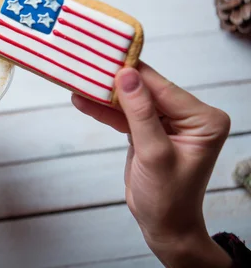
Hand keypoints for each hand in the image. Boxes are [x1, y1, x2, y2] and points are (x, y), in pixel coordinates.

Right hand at [72, 63, 231, 267]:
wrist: (163, 226)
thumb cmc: (168, 198)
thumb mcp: (154, 154)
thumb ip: (140, 113)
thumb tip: (127, 75)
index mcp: (204, 119)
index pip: (163, 88)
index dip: (134, 73)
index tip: (106, 55)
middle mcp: (189, 116)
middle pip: (146, 91)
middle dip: (116, 83)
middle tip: (88, 66)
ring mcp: (169, 122)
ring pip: (133, 101)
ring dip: (106, 95)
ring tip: (79, 81)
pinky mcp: (149, 130)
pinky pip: (126, 115)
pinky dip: (105, 110)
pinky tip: (84, 100)